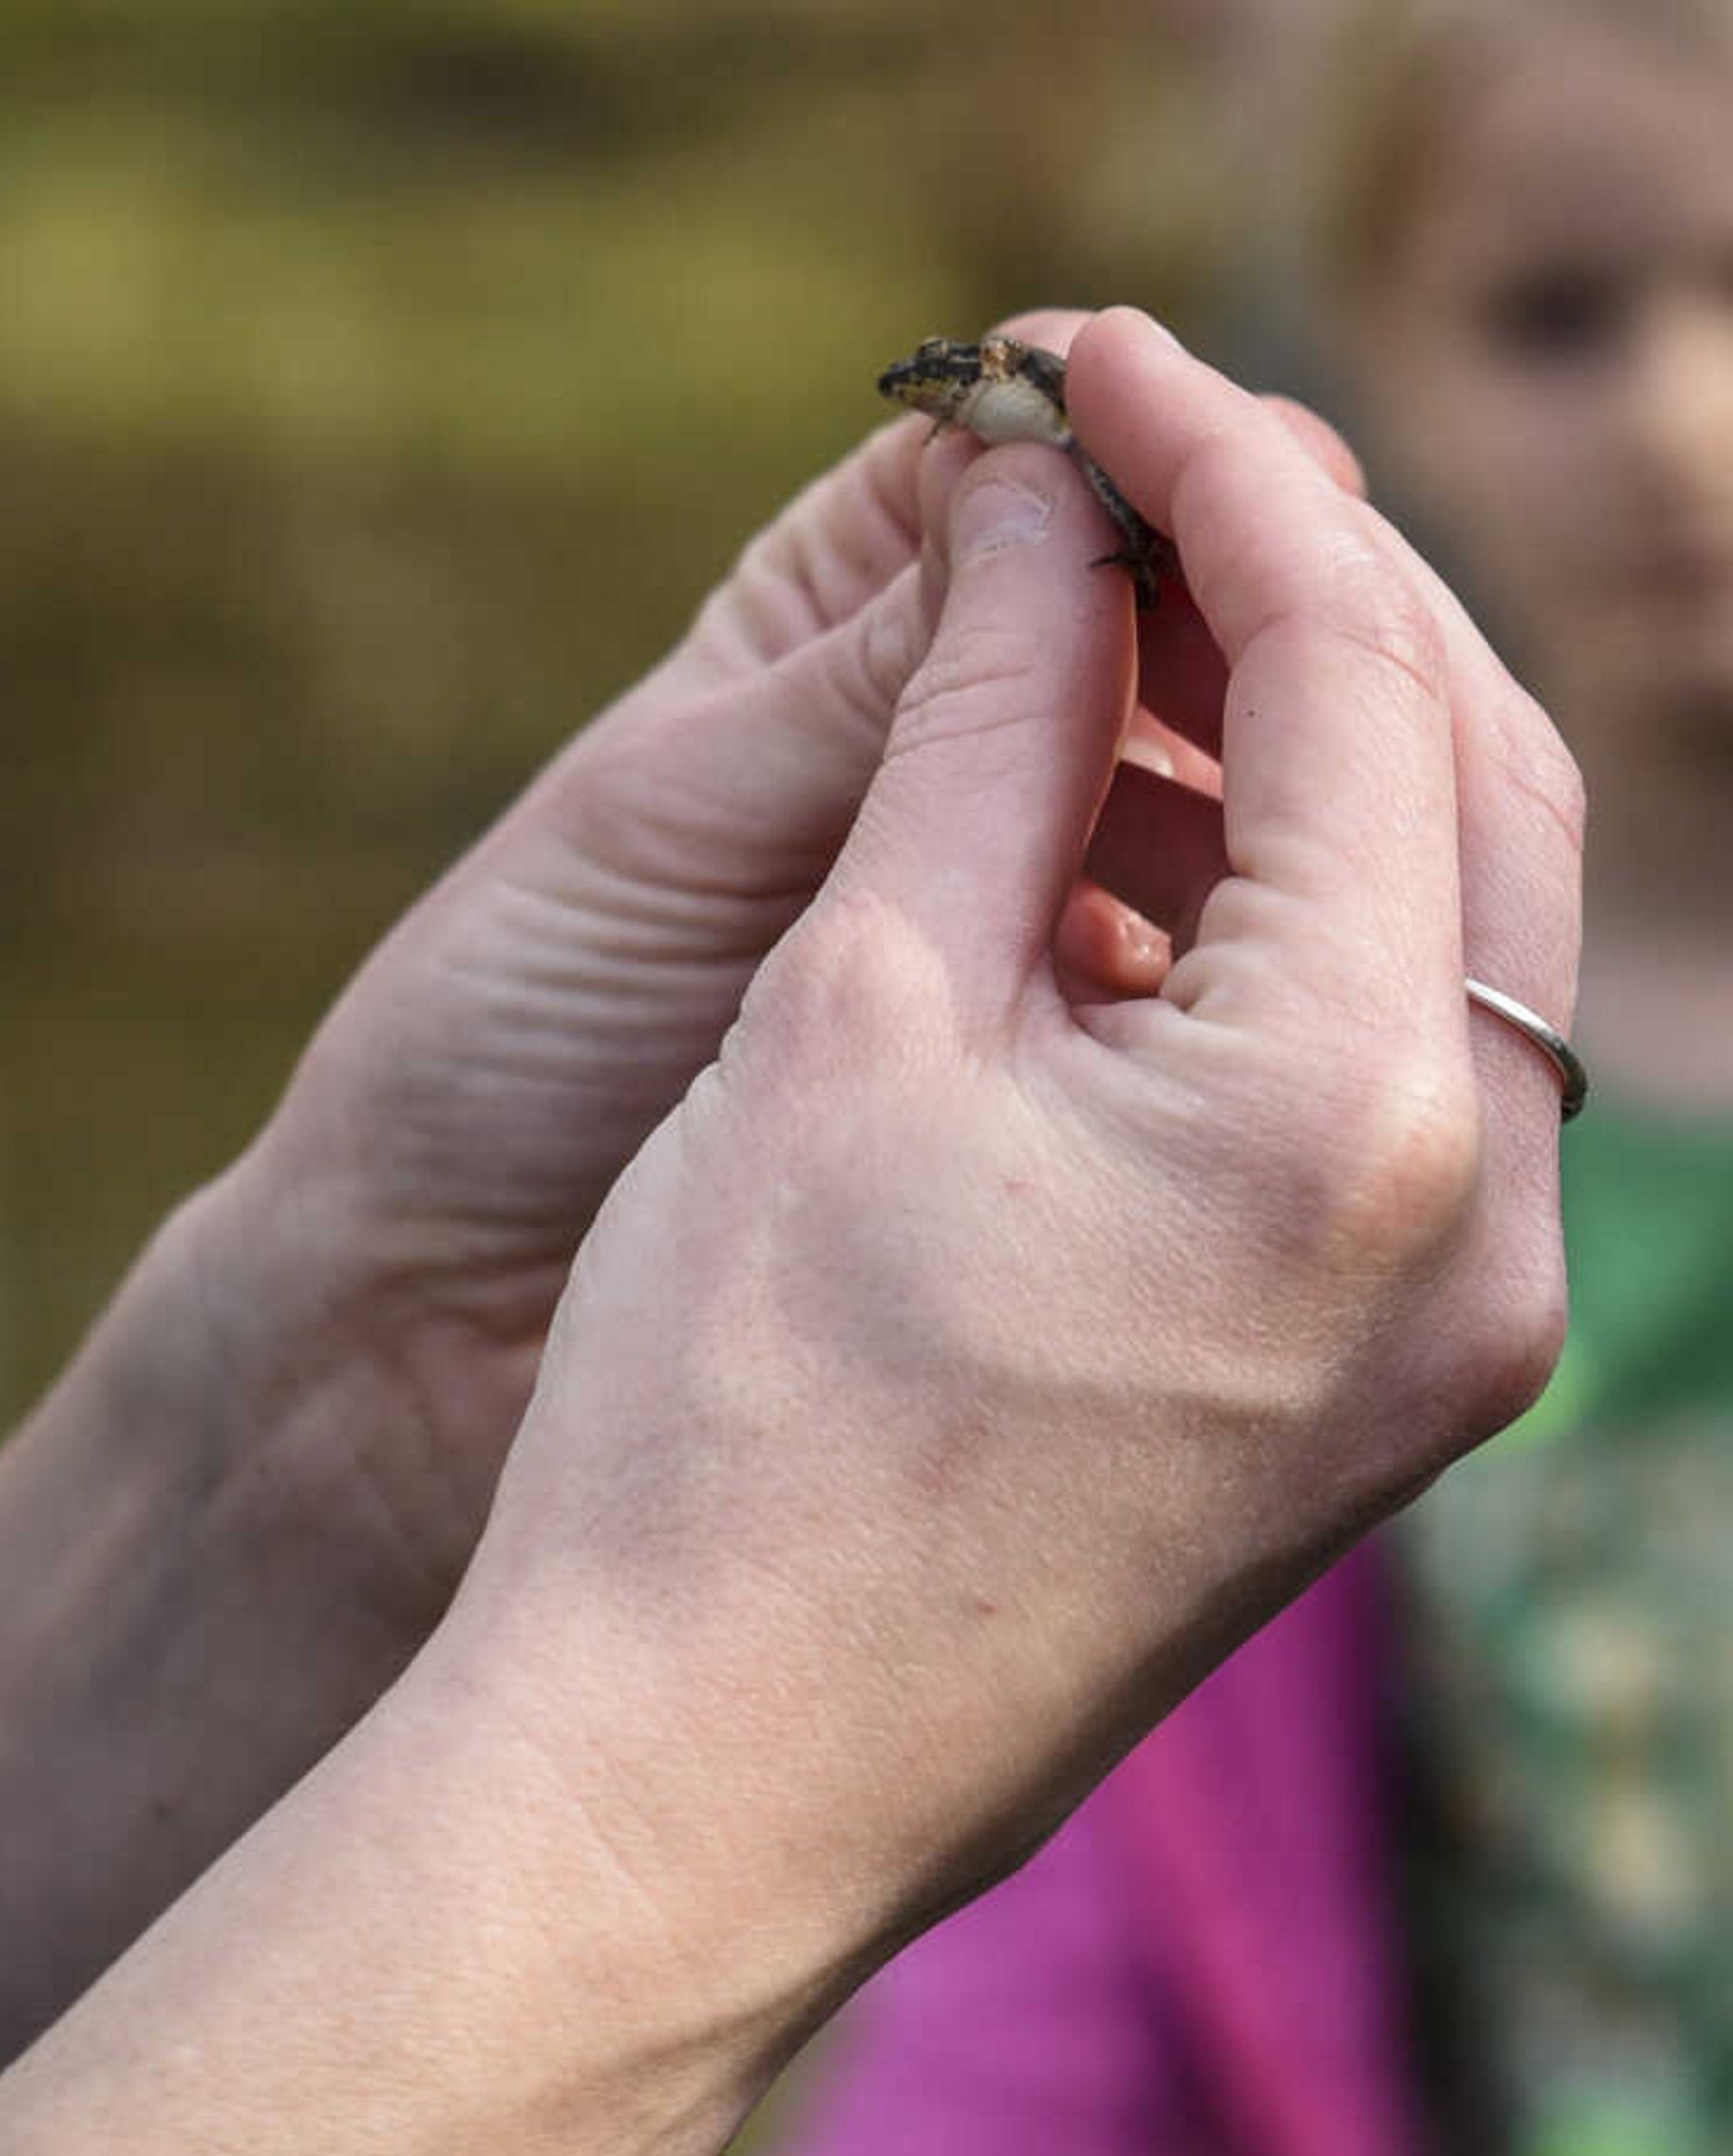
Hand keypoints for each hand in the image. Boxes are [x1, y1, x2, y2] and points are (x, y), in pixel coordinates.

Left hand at [171, 310, 1354, 1643]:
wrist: (439, 1297)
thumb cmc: (503, 1029)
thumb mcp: (675, 820)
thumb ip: (864, 676)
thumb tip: (1063, 472)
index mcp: (830, 622)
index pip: (1038, 477)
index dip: (1158, 464)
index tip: (1271, 491)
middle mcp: (943, 741)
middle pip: (1173, 631)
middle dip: (1261, 640)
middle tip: (1350, 690)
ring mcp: (1023, 906)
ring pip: (1224, 807)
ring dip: (1282, 813)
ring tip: (1330, 855)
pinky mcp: (1067, 1065)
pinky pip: (1209, 987)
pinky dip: (1245, 978)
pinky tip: (1267, 1017)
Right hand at [447, 310, 1576, 1941]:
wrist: (689, 1782)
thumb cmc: (719, 1416)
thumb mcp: (843, 1014)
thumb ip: (985, 724)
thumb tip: (1046, 501)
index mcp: (1355, 1120)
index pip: (1359, 677)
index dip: (1224, 476)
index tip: (1091, 360)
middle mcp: (1481, 1235)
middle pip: (1473, 786)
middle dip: (1311, 591)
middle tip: (1131, 461)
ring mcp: (1454, 1339)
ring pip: (1452, 935)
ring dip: (1308, 758)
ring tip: (1111, 636)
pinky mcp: (1379, 1398)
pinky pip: (1395, 1085)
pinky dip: (1288, 934)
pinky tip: (1127, 869)